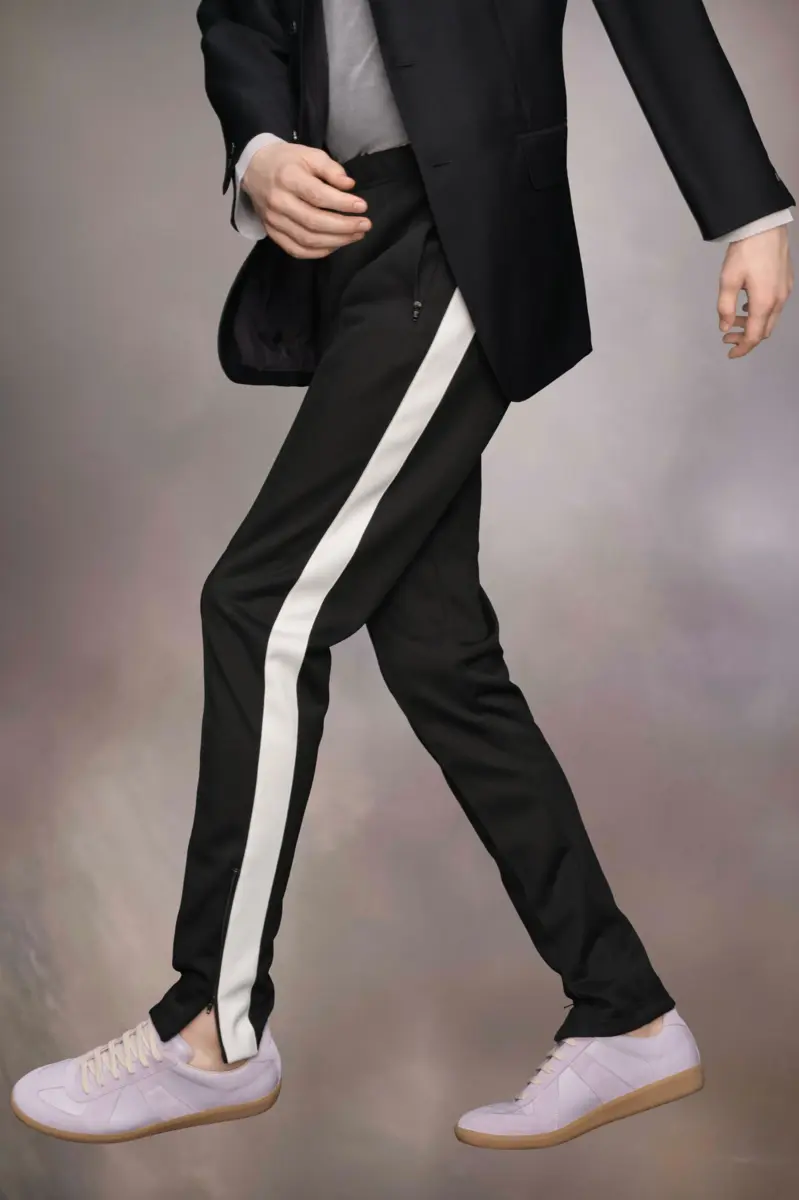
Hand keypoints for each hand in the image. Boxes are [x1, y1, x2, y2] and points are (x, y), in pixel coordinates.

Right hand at [242, 141, 371, 257]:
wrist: (254, 170)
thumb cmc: (287, 161)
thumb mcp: (309, 154)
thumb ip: (330, 168)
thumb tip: (349, 186)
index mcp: (288, 178)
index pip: (318, 196)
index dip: (343, 204)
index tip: (362, 206)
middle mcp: (279, 202)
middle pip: (314, 222)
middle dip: (344, 227)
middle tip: (365, 225)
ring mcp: (274, 221)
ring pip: (307, 240)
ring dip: (336, 241)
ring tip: (356, 235)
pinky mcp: (272, 233)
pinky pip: (296, 250)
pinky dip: (318, 252)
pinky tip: (335, 245)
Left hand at [717, 224, 792, 356]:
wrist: (765, 225)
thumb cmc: (746, 251)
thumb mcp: (728, 281)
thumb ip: (725, 307)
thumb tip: (725, 326)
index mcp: (764, 303)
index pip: (754, 336)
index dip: (742, 348)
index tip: (730, 353)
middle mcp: (778, 300)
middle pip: (764, 331)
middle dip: (746, 338)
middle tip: (727, 337)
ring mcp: (784, 290)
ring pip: (770, 318)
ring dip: (753, 324)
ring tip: (734, 319)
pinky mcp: (785, 281)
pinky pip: (775, 305)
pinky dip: (760, 312)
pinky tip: (747, 305)